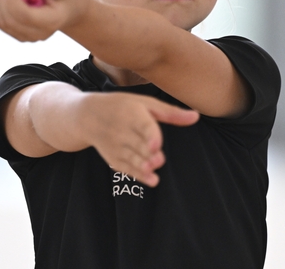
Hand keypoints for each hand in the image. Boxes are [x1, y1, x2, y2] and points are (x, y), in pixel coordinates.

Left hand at [0, 0, 87, 41]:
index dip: (13, 0)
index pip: (25, 15)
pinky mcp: (20, 36)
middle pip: (11, 21)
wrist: (68, 12)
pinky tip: (1, 0)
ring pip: (3, 24)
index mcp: (51, 20)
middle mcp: (39, 33)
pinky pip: (2, 25)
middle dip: (3, 1)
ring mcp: (29, 38)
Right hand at [80, 92, 198, 186]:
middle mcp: (122, 130)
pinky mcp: (112, 158)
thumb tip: (196, 116)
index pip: (142, 125)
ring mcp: (116, 145)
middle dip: (147, 153)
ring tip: (154, 170)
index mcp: (132, 112)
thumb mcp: (145, 103)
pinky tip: (151, 180)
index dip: (149, 135)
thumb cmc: (122, 106)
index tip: (156, 144)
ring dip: (142, 165)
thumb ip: (171, 113)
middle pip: (137, 144)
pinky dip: (138, 175)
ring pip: (131, 157)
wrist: (87, 116)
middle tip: (159, 160)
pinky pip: (126, 167)